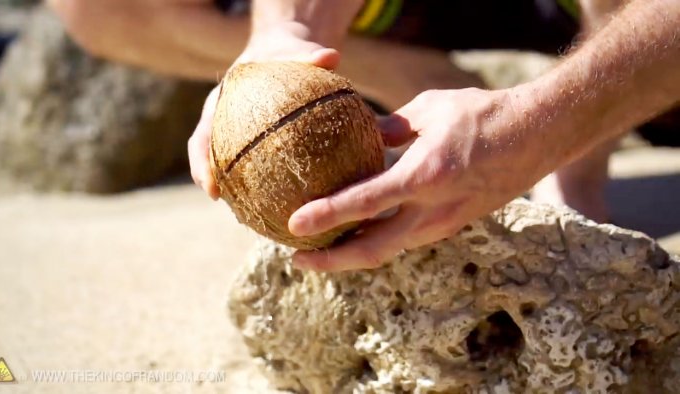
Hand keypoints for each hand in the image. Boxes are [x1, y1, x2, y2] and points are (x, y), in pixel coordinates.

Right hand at [188, 25, 339, 197]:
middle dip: (211, 181)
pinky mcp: (252, 140)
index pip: (202, 136)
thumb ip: (311, 56)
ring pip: (228, 164)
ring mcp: (235, 132)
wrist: (280, 52)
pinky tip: (283, 201)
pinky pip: (253, 163)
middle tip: (223, 204)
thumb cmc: (285, 52)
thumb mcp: (295, 51)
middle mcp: (222, 120)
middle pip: (208, 156)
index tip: (210, 188)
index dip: (201, 163)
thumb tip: (332, 57)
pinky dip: (263, 182)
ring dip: (234, 188)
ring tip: (249, 214)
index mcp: (221, 101)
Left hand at [288, 88, 544, 271]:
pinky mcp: (452, 225)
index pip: (364, 203)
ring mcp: (445, 223)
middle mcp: (434, 210)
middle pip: (373, 250)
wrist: (539, 136)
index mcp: (425, 176)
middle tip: (297, 259)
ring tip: (319, 249)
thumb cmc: (484, 115)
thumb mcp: (430, 110)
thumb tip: (359, 140)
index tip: (293, 224)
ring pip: (389, 250)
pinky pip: (406, 239)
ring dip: (351, 254)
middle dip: (331, 261)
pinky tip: (358, 232)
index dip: (325, 216)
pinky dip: (376, 241)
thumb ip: (391, 129)